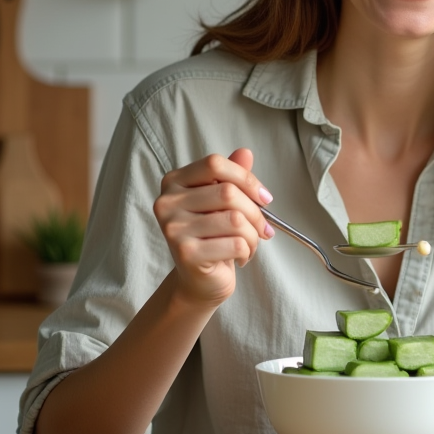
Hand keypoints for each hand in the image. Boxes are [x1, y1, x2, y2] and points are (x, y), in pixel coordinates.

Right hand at [153, 148, 274, 306]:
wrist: (200, 280)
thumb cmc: (213, 236)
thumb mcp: (222, 203)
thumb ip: (231, 176)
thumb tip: (245, 152)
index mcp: (174, 181)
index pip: (215, 164)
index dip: (246, 179)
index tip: (265, 198)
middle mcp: (167, 202)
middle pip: (228, 193)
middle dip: (256, 213)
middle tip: (264, 229)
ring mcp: (173, 228)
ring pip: (235, 220)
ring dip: (253, 235)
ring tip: (249, 244)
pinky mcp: (185, 253)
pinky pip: (235, 243)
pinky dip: (248, 251)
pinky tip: (240, 257)